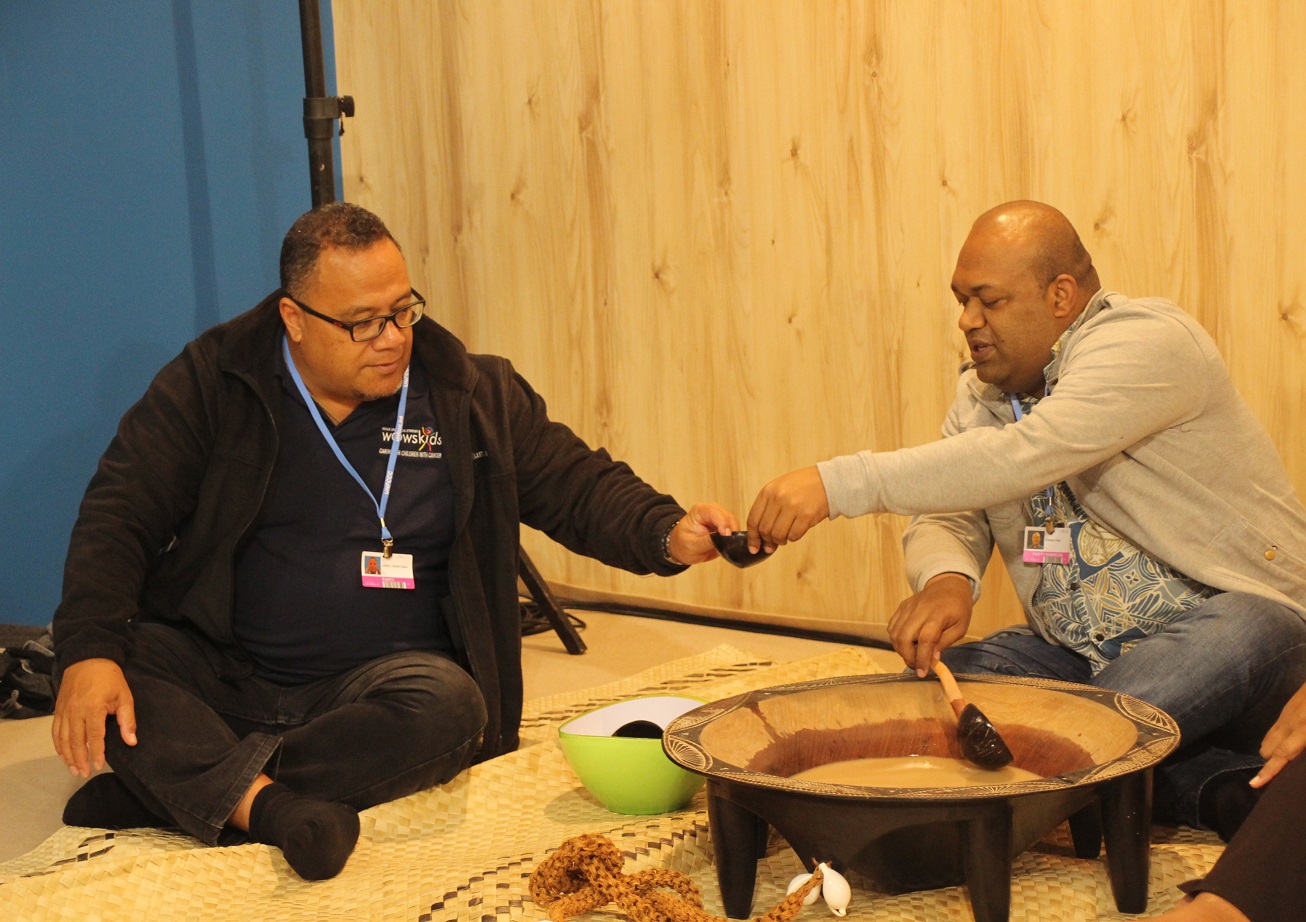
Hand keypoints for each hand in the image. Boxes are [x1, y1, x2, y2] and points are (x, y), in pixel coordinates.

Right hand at [52, 658, 137, 777]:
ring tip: (74, 770)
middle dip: (80, 760)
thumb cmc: (110, 678)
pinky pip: (55, 731)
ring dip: (67, 756)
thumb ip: (127, 720)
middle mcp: (75, 712)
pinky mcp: (58, 709)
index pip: (94, 737)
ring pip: (63, 739)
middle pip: (75, 741)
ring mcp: (64, 711)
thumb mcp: (124, 696)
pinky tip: (63, 755)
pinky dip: (58, 745)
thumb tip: (131, 741)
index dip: (97, 753)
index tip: (99, 766)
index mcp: (93, 708)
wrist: (87, 659)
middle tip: (85, 773)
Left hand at [667, 502, 739, 564]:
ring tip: (731, 545)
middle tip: (731, 543)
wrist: (682, 549)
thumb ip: (707, 541)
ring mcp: (719, 518)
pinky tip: (731, 545)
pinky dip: (735, 537)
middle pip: (727, 516)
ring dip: (734, 534)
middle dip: (731, 529)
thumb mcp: (691, 545)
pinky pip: (734, 530)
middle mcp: (711, 511)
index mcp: (699, 511)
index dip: (723, 523)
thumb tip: (723, 539)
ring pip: (733, 523)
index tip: (726, 535)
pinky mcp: (724, 527)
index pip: (715, 512)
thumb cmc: (683, 544)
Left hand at [745, 466, 829, 552]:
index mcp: (768, 491)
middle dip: (767, 541)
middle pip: (764, 530)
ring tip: (784, 538)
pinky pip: (794, 535)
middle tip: (771, 546)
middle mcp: (778, 498)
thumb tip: (760, 537)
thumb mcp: (779, 489)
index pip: (753, 519)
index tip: (753, 547)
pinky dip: (793, 538)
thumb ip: (768, 509)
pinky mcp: (806, 515)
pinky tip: (796, 532)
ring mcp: (792, 506)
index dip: (752, 537)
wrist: (828, 480)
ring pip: (778, 535)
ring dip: (780, 541)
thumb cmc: (802, 487)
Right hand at [887, 573, 973, 675]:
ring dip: (901, 650)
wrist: (948, 585)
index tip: (922, 672)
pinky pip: (892, 627)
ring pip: (895, 633)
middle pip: (904, 637)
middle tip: (916, 666)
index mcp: (938, 615)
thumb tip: (933, 659)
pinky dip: (896, 639)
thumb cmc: (958, 608)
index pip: (925, 639)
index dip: (922, 658)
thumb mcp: (960, 627)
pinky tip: (907, 643)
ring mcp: (908, 607)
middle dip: (907, 656)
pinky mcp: (901, 607)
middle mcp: (920, 610)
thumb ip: (945, 642)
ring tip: (912, 656)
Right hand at [1253, 680, 1305, 787]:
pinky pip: (1276, 726)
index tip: (1254, 784)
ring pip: (1269, 736)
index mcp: (1304, 729)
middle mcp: (1292, 721)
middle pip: (1269, 747)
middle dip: (1270, 762)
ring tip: (1276, 760)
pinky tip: (1283, 740)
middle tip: (1277, 775)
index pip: (1283, 755)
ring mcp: (1288, 710)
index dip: (1269, 771)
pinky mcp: (1290, 703)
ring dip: (1271, 750)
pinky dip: (1275, 738)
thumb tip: (1299, 751)